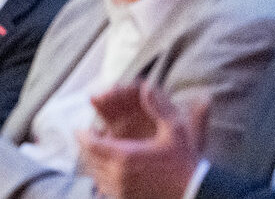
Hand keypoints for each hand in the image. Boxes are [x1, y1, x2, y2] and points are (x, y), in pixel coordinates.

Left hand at [79, 83, 207, 198]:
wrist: (194, 193)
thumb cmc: (185, 163)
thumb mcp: (175, 131)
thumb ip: (159, 108)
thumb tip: (147, 86)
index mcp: (125, 155)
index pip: (91, 144)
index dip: (83, 135)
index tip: (81, 129)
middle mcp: (117, 175)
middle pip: (90, 159)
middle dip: (87, 147)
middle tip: (88, 139)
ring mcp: (120, 190)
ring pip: (96, 174)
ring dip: (94, 162)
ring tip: (97, 153)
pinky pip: (105, 188)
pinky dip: (102, 178)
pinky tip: (109, 172)